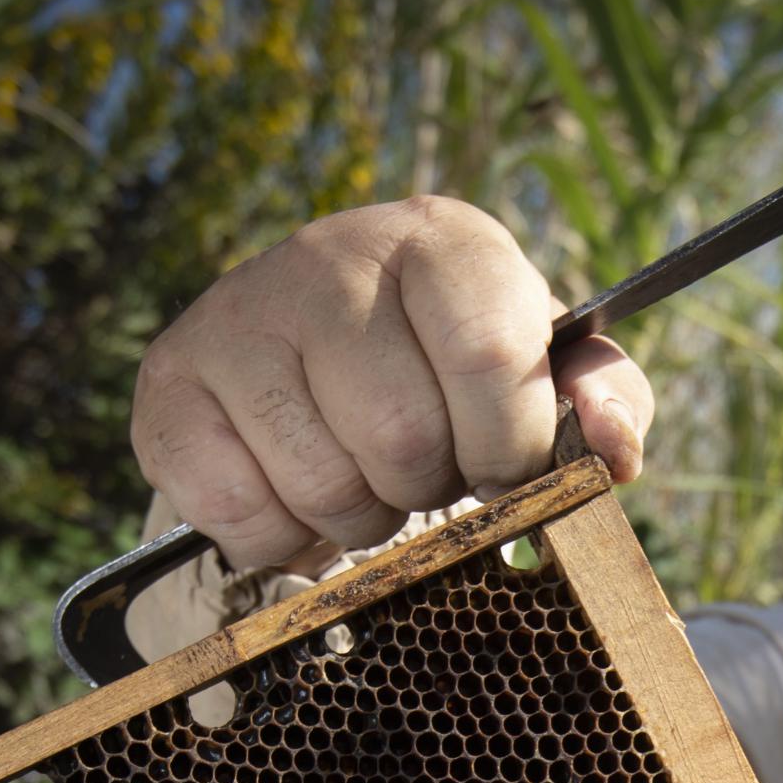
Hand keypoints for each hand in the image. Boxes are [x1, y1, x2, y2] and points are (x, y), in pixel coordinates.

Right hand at [131, 196, 653, 575]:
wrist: (318, 358)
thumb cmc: (455, 377)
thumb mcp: (546, 377)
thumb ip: (605, 402)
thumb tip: (612, 447)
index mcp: (443, 245)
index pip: (490, 358)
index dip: (507, 445)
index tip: (502, 465)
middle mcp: (329, 256)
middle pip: (400, 436)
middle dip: (427, 485)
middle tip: (420, 466)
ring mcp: (237, 314)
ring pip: (323, 483)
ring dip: (358, 517)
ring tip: (362, 474)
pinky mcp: (170, 382)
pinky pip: (239, 510)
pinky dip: (281, 537)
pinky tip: (296, 489)